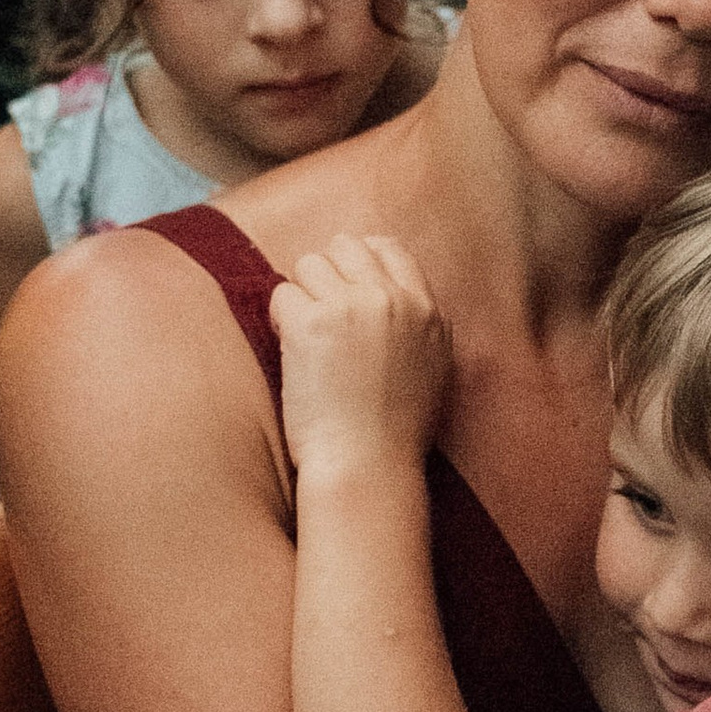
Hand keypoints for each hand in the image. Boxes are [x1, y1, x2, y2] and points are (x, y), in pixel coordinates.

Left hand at [271, 232, 450, 478]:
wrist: (367, 465)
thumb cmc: (394, 431)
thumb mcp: (432, 367)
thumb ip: (417, 323)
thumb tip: (387, 292)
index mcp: (427, 309)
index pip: (388, 248)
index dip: (358, 260)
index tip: (343, 287)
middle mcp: (392, 299)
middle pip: (345, 246)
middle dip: (325, 274)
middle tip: (319, 316)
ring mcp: (352, 306)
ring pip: (309, 264)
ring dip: (300, 296)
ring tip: (306, 340)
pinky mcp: (311, 323)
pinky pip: (281, 294)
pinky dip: (279, 321)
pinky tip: (292, 353)